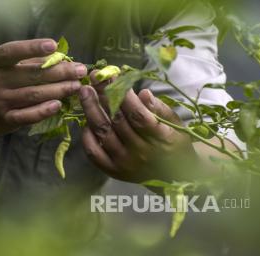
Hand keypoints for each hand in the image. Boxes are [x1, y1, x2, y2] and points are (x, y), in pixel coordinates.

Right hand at [0, 39, 87, 133]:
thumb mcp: (0, 65)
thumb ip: (25, 61)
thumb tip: (58, 57)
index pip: (12, 52)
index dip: (32, 48)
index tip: (53, 45)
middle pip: (31, 75)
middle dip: (59, 72)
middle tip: (79, 70)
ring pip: (33, 95)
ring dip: (58, 90)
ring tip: (76, 86)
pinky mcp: (5, 119)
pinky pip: (27, 116)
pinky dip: (44, 110)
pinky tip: (59, 105)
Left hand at [79, 80, 197, 182]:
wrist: (174, 175)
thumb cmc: (174, 142)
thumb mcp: (175, 123)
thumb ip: (159, 108)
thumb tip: (143, 93)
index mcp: (161, 138)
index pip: (138, 114)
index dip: (123, 94)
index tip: (112, 76)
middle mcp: (142, 153)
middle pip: (117, 122)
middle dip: (102, 97)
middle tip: (92, 79)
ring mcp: (126, 164)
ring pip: (103, 134)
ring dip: (91, 111)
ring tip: (85, 93)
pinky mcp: (114, 171)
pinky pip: (94, 153)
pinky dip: (87, 136)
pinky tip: (86, 122)